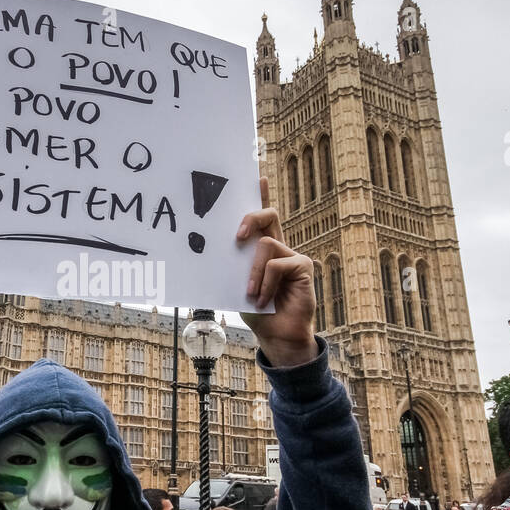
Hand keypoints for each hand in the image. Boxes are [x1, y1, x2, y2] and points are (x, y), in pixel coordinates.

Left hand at [238, 178, 317, 366]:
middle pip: (268, 215)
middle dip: (250, 217)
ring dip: (253, 272)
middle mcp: (280, 247)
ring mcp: (293, 255)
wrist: (276, 335)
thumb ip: (233, 266)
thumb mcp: (237, 285)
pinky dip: (265, 282)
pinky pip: (277, 263)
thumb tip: (207, 252)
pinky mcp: (303, 266)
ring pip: (266, 244)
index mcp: (264, 249)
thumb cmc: (256, 312)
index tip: (256, 174)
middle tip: (237, 237)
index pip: (263, 216)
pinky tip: (263, 298)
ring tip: (251, 294)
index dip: (261, 194)